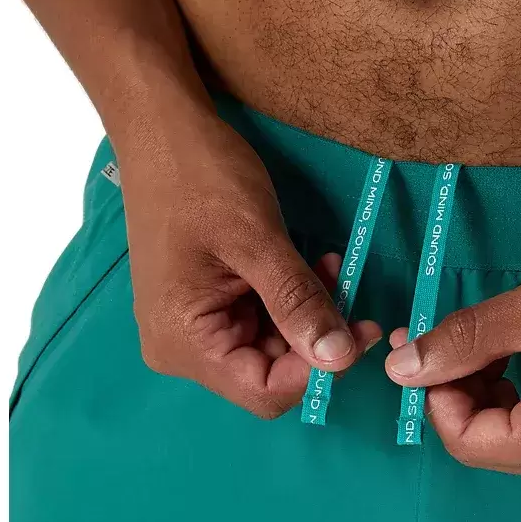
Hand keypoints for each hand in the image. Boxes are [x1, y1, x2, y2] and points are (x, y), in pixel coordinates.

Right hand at [118, 107, 380, 417]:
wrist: (160, 129)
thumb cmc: (201, 178)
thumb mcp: (257, 240)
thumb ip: (297, 302)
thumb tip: (339, 358)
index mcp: (184, 342)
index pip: (264, 392)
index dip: (317, 371)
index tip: (360, 331)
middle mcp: (182, 348)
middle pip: (269, 371)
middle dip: (317, 336)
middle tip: (354, 293)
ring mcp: (192, 326)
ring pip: (271, 345)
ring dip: (308, 312)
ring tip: (333, 266)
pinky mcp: (206, 304)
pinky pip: (260, 319)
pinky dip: (291, 297)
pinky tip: (314, 264)